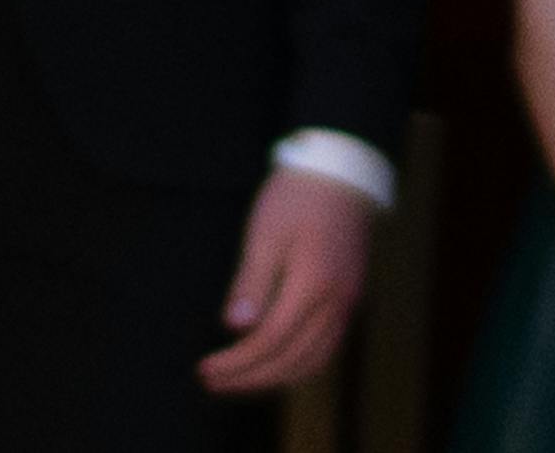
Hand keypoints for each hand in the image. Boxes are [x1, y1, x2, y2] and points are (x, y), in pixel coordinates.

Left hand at [198, 161, 377, 392]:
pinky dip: (298, 366)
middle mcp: (335, 303)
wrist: (342, 173)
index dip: (237, 362)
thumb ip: (252, 283)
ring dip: (273, 379)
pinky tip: (274, 365)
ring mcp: (347, 304)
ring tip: (238, 381)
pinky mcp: (348, 300)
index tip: (206, 370)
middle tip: (212, 381)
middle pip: (291, 360)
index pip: (271, 341)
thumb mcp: (266, 233)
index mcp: (313, 285)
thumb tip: (235, 328)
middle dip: (249, 378)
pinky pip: (326, 349)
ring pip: (312, 362)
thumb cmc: (298, 197)